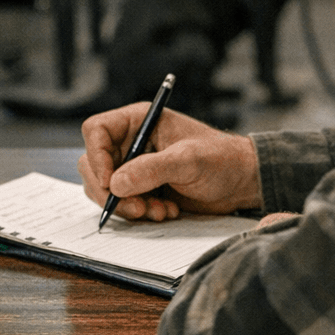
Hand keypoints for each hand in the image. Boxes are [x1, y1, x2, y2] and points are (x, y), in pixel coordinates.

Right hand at [78, 104, 261, 221]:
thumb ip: (152, 169)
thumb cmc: (221, 159)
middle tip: (136, 208)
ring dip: (127, 206)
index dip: (96, 156)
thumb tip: (115, 184)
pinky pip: (123, 203)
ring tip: (160, 211)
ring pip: (105, 188)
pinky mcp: (142, 189)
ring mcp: (135, 167)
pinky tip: (167, 211)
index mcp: (139, 121)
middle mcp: (132, 142)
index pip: (96, 131)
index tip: (110, 182)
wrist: (241, 182)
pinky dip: (139, 213)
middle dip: (110, 191)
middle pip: (93, 164)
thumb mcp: (189, 160)